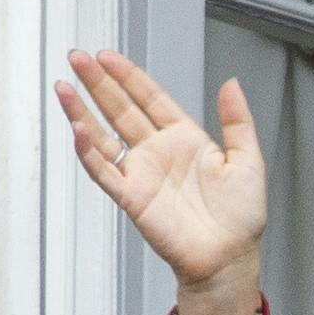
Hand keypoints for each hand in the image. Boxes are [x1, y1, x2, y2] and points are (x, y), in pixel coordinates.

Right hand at [58, 52, 269, 314]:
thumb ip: (238, 121)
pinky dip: (89, 152)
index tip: (108, 56)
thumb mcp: (248, 160)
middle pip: (121, 109)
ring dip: (83, 111)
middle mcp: (158, 152)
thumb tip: (231, 83)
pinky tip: (79, 129)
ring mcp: (142, 173)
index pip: (150, 98)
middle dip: (98, 83)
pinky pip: (105, 171)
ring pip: (104, 136)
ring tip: (65, 87)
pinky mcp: (133, 197)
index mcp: (184, 138)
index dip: (129, 76)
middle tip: (77, 58)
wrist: (230, 258)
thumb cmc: (241, 218)